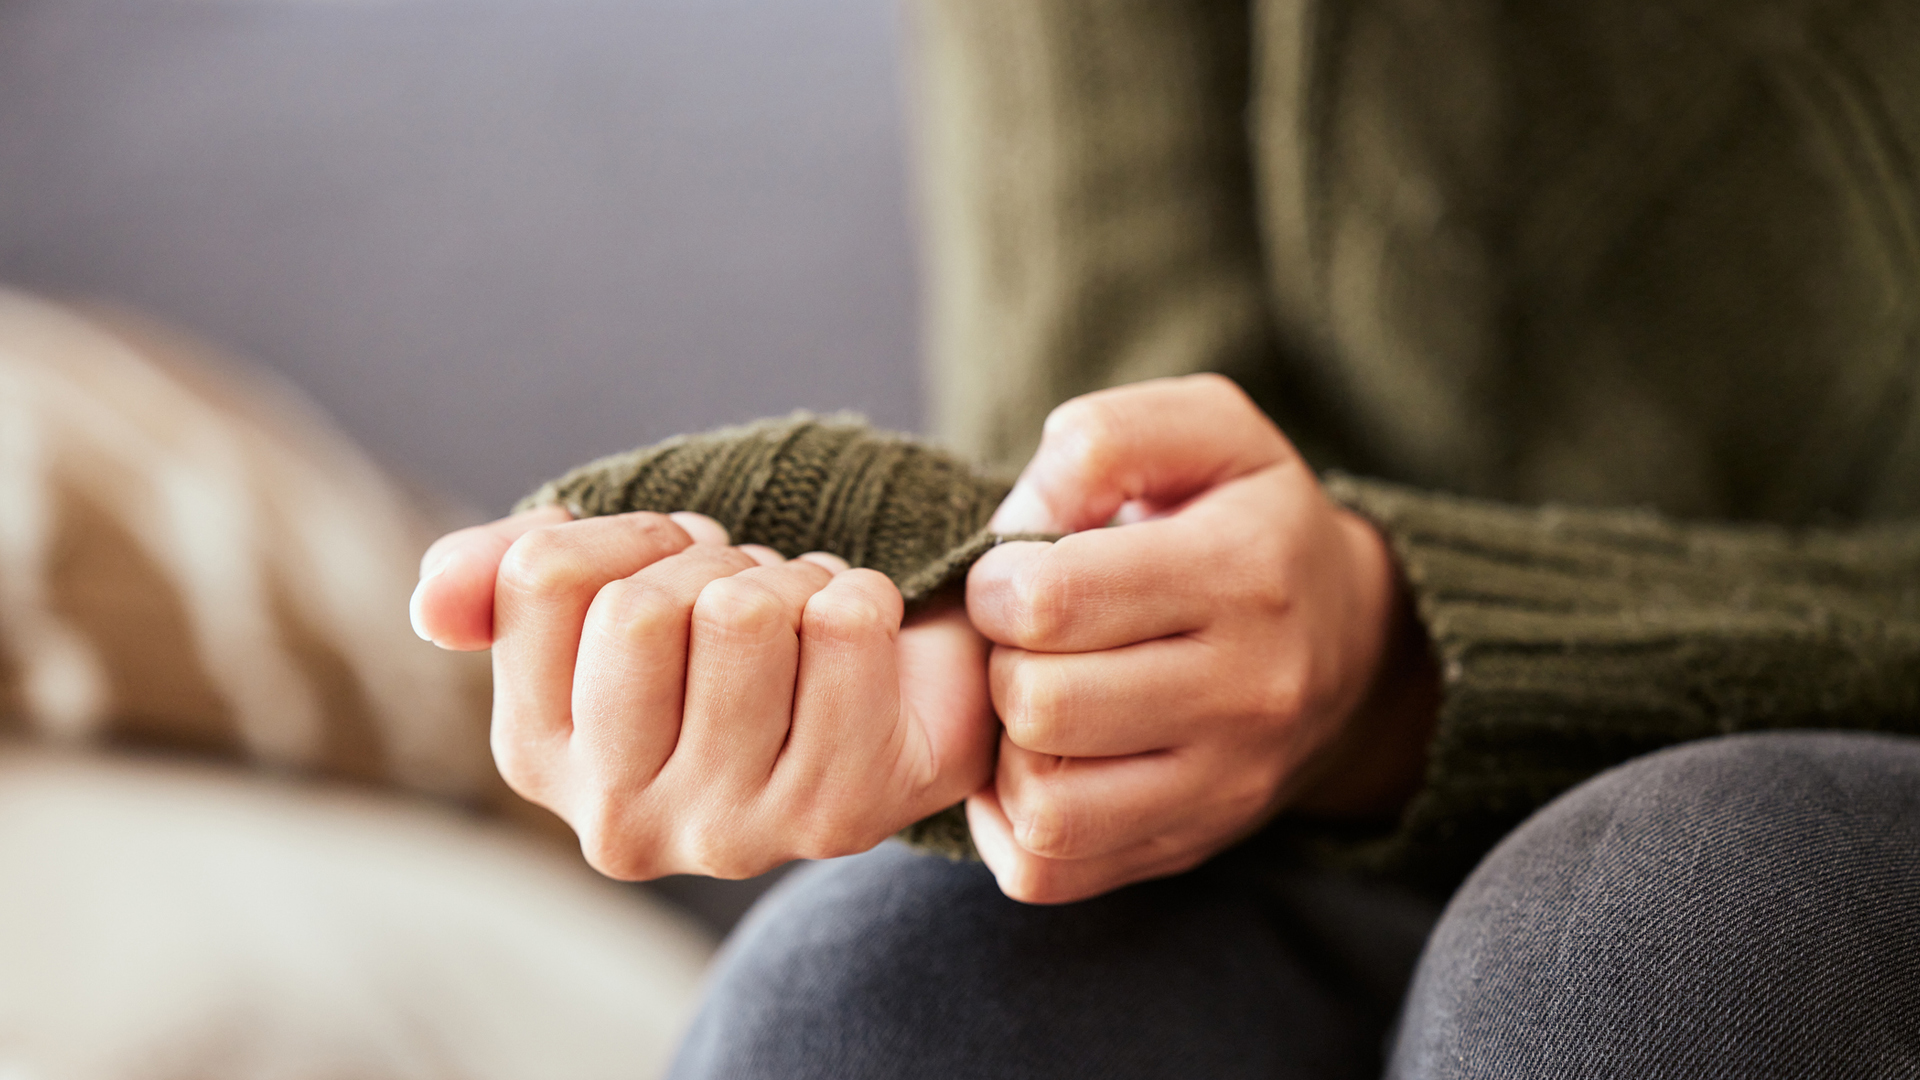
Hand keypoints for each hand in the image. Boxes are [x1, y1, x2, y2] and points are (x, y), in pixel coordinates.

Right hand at [411, 507, 996, 878]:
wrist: (896, 700)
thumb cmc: (735, 639)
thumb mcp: (609, 589)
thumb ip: (502, 575)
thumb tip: (434, 602)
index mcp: (535, 756)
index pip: (544, 576)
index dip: (634, 536)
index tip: (678, 565)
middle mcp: (614, 821)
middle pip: (640, 608)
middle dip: (713, 564)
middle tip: (750, 599)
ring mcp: (725, 834)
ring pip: (743, 614)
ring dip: (791, 581)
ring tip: (803, 624)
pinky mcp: (835, 818)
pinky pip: (846, 625)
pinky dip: (863, 596)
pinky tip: (860, 646)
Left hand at [963, 374, 1438, 903]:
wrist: (1355, 641)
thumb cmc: (1248, 519)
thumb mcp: (1205, 433)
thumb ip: (1104, 440)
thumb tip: (1021, 523)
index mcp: (1244, 573)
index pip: (1055, 600)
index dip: (997, 581)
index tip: (1016, 574)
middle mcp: (1248, 692)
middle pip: (1040, 705)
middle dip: (1000, 662)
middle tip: (1022, 640)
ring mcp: (1225, 785)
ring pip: (1045, 803)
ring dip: (1005, 749)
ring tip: (1030, 700)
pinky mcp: (1192, 846)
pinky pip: (1050, 869)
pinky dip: (1010, 824)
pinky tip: (1030, 763)